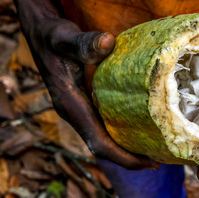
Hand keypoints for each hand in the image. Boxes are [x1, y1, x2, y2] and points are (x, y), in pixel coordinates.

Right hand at [26, 18, 156, 169]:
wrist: (38, 33)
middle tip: (160, 161)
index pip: (98, 142)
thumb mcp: (65, 38)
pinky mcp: (84, 103)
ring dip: (126, 147)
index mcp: (70, 106)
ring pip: (103, 138)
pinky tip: (140, 126)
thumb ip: (83, 43)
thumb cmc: (52, 36)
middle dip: (129, 158)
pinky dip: (121, 131)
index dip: (123, 156)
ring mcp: (79, 110)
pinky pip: (104, 125)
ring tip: (155, 149)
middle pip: (103, 147)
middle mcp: (75, 113)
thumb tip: (107, 42)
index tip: (148, 164)